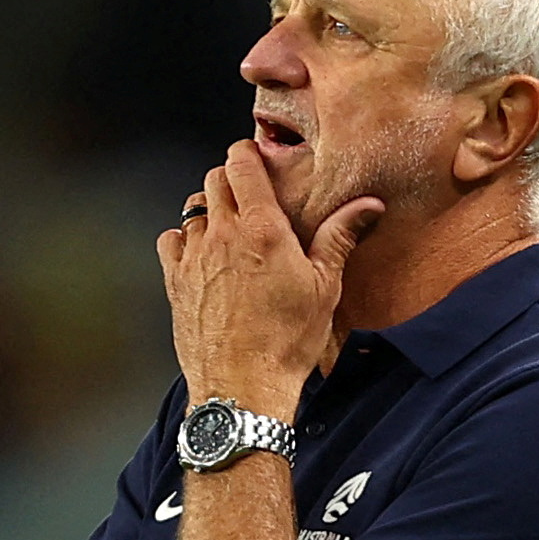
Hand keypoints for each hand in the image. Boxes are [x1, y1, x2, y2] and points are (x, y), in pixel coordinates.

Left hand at [156, 141, 383, 420]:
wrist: (243, 386)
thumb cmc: (288, 340)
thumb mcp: (325, 287)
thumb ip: (339, 236)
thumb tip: (368, 204)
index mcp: (262, 229)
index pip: (241, 163)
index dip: (247, 153)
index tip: (256, 157)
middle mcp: (222, 235)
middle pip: (214, 180)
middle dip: (231, 179)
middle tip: (250, 195)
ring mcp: (194, 258)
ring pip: (193, 210)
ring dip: (210, 210)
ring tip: (229, 228)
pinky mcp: (175, 282)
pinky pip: (171, 241)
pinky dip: (184, 239)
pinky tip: (201, 254)